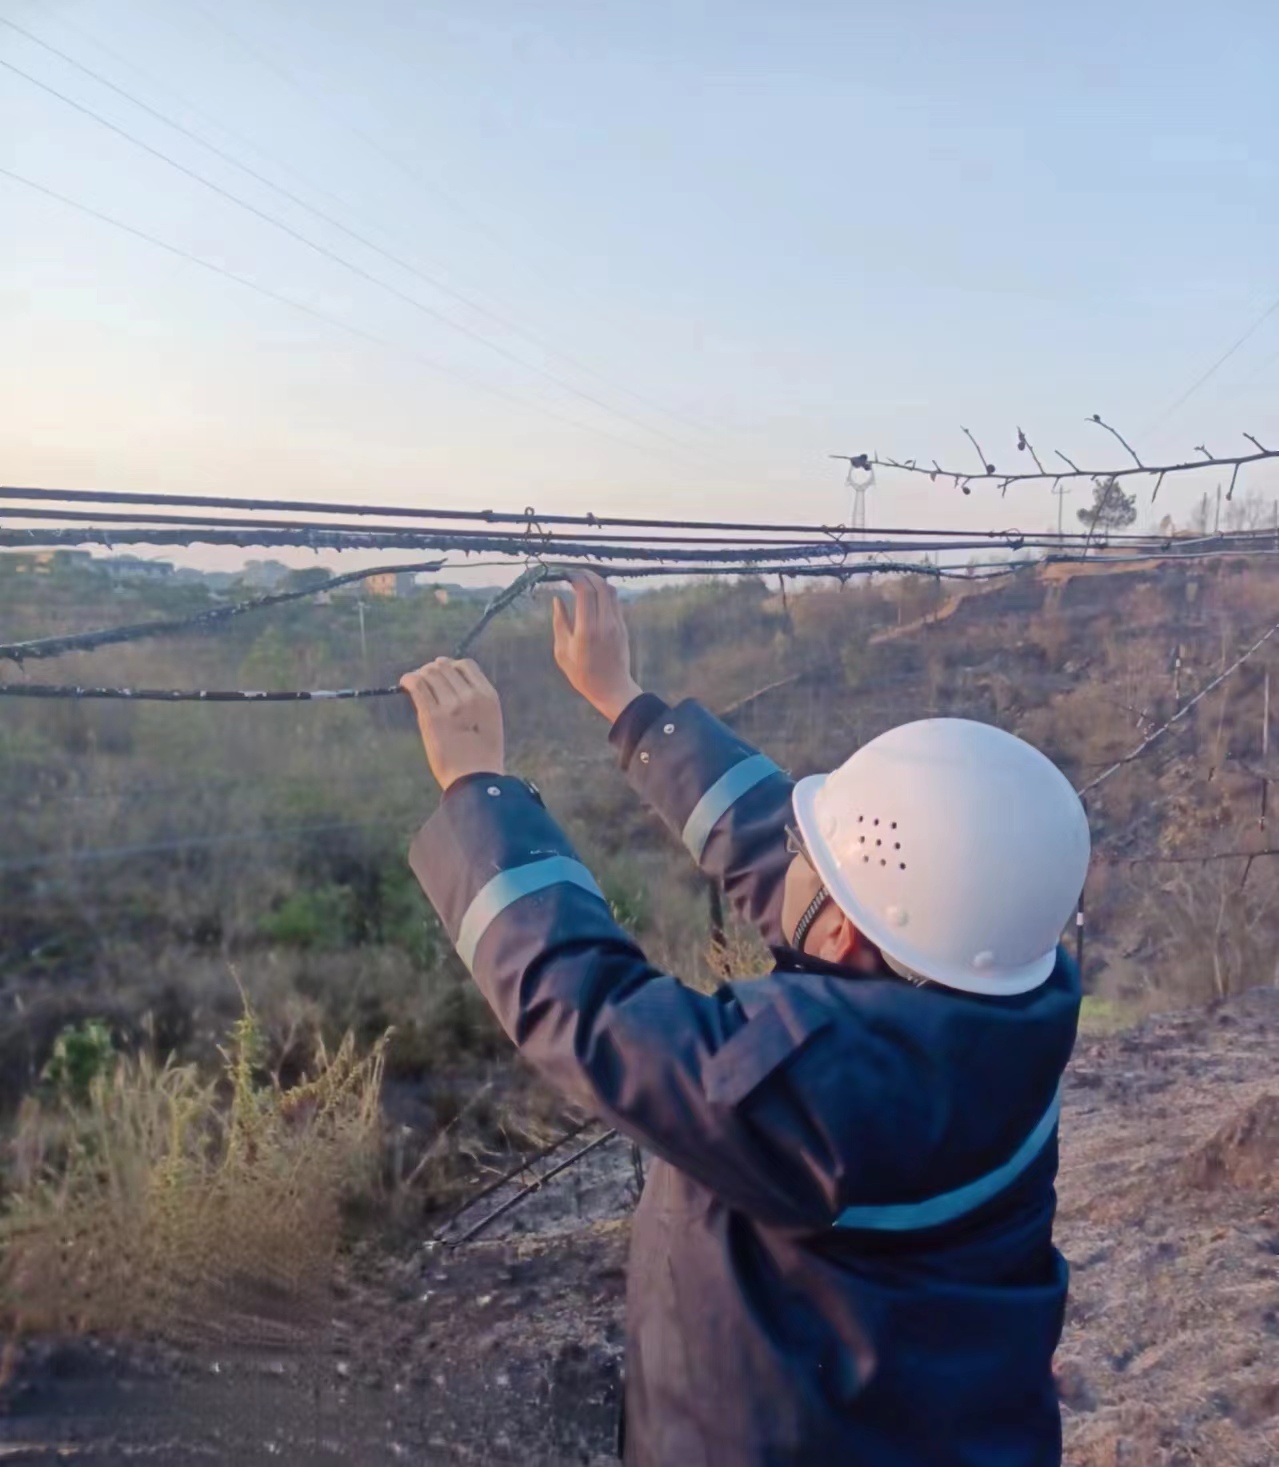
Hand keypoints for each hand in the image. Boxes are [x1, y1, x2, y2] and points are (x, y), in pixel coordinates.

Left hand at [399, 658, 504, 790]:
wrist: (474, 780)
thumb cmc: (481, 756)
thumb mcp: (489, 722)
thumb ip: (475, 700)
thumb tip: (448, 678)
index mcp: (488, 697)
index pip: (466, 665)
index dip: (450, 665)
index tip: (441, 672)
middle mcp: (471, 697)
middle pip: (444, 667)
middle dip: (431, 670)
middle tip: (424, 680)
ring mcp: (451, 706)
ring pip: (429, 674)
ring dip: (419, 675)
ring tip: (413, 683)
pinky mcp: (432, 716)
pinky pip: (417, 686)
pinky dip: (408, 680)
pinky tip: (404, 684)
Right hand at [551, 570, 642, 722]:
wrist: (611, 688)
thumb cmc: (582, 674)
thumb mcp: (562, 651)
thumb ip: (560, 623)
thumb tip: (557, 600)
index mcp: (587, 630)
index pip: (585, 592)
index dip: (575, 577)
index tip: (565, 575)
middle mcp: (604, 624)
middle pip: (600, 586)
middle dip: (586, 574)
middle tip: (573, 573)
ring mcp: (617, 624)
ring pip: (610, 591)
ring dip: (597, 580)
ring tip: (583, 579)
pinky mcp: (623, 627)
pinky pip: (615, 601)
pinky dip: (604, 591)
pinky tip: (593, 592)